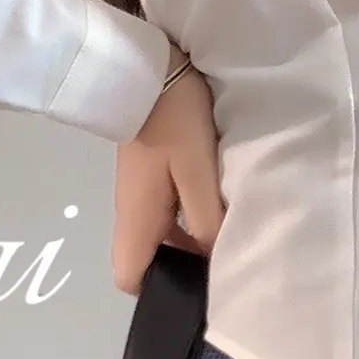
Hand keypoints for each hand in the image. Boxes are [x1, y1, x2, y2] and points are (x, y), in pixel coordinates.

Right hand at [111, 52, 224, 293]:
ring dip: (188, 239)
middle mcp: (131, 212)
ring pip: (160, 234)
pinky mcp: (147, 172)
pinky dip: (187, 216)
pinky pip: (165, 209)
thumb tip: (213, 261)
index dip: (159, 292)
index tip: (195, 289)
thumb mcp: (199, 174)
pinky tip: (217, 203)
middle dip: (180, 268)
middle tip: (222, 261)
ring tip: (228, 234)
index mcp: (138, 219)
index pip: (130, 278)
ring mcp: (137, 190)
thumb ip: (208, 221)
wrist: (149, 67)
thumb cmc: (175, 121)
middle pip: (147, 258)